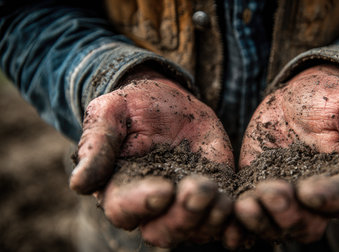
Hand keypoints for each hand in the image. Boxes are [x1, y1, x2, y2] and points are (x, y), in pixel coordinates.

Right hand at [69, 68, 233, 246]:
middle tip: (198, 190)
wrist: (169, 98)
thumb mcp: (110, 114)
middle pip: (162, 232)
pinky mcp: (215, 191)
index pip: (124, 210)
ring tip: (221, 196)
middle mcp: (153, 205)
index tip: (163, 189)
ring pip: (196, 230)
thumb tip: (78, 184)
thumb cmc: (133, 105)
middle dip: (182, 218)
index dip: (142, 205)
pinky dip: (235, 222)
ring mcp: (186, 201)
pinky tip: (244, 211)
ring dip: (210, 219)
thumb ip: (98, 147)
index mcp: (121, 189)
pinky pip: (225, 218)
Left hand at [235, 65, 338, 242]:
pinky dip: (239, 222)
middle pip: (308, 223)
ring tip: (244, 207)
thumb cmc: (330, 97)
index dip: (328, 198)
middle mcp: (317, 197)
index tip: (307, 190)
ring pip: (277, 224)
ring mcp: (286, 195)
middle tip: (270, 193)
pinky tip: (227, 221)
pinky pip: (250, 212)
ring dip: (261, 221)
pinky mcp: (257, 187)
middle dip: (289, 214)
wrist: (297, 94)